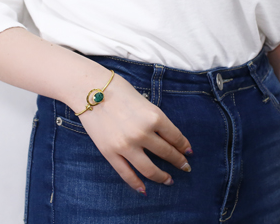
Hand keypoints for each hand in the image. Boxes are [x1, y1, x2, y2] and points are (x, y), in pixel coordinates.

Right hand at [67, 71, 192, 193]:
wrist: (90, 89)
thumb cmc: (119, 90)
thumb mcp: (145, 102)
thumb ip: (155, 119)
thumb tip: (167, 137)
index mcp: (154, 116)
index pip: (175, 137)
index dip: (184, 146)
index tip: (189, 152)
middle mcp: (143, 133)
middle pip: (166, 153)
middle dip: (179, 161)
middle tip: (185, 167)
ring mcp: (126, 146)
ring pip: (150, 169)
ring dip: (162, 177)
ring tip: (169, 180)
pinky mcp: (110, 153)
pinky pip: (126, 174)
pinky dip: (137, 184)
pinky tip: (144, 189)